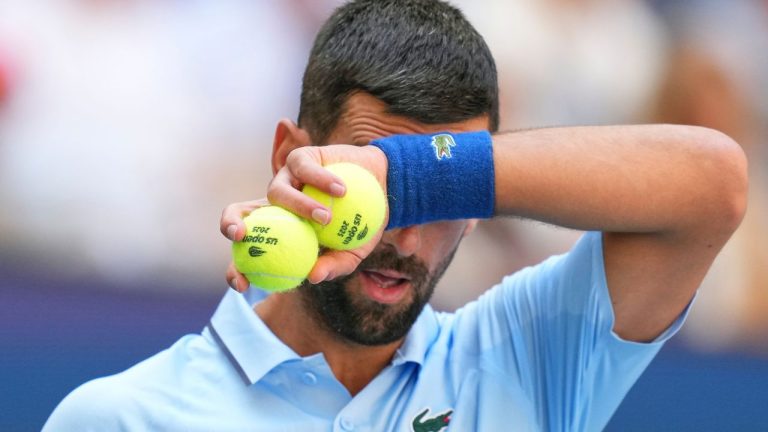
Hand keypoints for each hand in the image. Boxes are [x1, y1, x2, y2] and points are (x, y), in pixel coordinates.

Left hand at [221, 144, 387, 291]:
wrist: (382, 186)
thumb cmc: (364, 222)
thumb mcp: (354, 250)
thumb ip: (336, 265)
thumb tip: (313, 277)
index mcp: (279, 232)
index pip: (247, 253)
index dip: (235, 270)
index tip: (242, 284)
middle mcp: (275, 206)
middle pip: (237, 212)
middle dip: (230, 224)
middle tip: (241, 237)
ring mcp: (286, 180)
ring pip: (277, 191)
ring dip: (300, 206)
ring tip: (327, 217)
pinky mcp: (300, 158)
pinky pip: (304, 169)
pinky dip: (322, 180)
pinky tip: (341, 191)